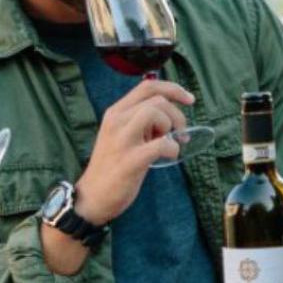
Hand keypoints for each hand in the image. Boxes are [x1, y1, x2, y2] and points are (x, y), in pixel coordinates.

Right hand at [73, 78, 195, 225]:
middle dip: (177, 115)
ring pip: (155, 113)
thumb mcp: (122, 134)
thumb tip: (169, 113)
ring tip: (169, 143)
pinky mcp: (130, 160)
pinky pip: (161, 144)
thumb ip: (140, 121)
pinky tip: (169, 156)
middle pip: (157, 99)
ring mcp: (122, 139)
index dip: (173, 89)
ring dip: (171, 127)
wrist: (92, 196)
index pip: (148, 86)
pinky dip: (172, 149)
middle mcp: (116, 120)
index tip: (189, 100)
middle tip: (180, 134)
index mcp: (116, 112)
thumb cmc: (113, 166)